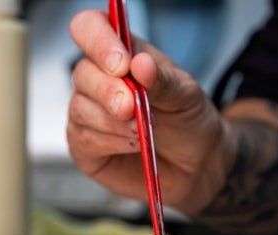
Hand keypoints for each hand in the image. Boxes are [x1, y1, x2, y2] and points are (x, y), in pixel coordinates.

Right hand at [67, 9, 232, 215]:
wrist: (196, 163)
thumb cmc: (187, 120)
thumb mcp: (185, 95)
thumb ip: (162, 80)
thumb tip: (140, 64)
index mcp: (121, 52)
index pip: (90, 28)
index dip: (98, 40)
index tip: (121, 65)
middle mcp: (99, 79)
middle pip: (82, 72)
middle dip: (108, 92)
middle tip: (132, 108)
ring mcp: (88, 111)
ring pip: (81, 108)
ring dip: (113, 122)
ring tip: (142, 131)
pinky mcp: (85, 144)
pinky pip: (84, 139)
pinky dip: (111, 142)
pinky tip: (133, 144)